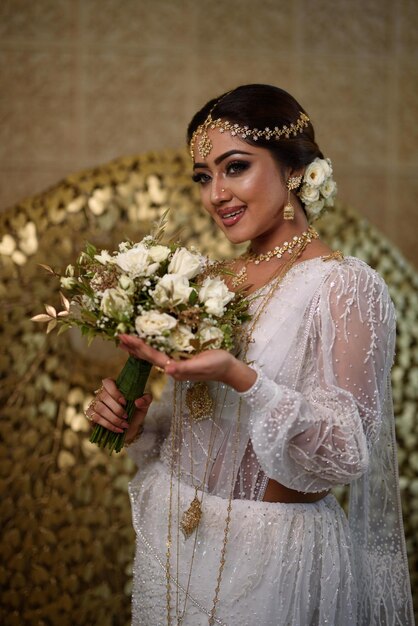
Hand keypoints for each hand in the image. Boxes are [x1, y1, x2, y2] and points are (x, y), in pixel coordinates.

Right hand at [86, 377, 151, 439]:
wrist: (128, 430)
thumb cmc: (134, 414)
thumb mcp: (143, 406)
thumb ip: (146, 399)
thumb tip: (138, 401)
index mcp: (113, 387)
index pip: (108, 382)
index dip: (115, 392)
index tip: (125, 402)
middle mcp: (102, 394)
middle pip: (104, 397)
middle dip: (117, 409)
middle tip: (126, 416)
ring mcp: (95, 404)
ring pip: (100, 408)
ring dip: (113, 418)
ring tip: (124, 425)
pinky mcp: (90, 415)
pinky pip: (96, 418)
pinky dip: (108, 425)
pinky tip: (118, 429)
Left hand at [118, 334, 256, 391]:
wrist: (229, 369)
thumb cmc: (217, 365)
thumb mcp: (202, 365)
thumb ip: (184, 368)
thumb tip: (166, 369)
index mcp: (175, 368)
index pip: (152, 356)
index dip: (138, 347)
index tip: (125, 338)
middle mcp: (172, 366)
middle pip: (148, 356)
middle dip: (134, 347)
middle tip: (119, 336)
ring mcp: (176, 363)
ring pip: (153, 355)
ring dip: (139, 348)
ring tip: (127, 341)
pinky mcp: (181, 358)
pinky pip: (162, 351)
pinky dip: (151, 346)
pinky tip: (148, 342)